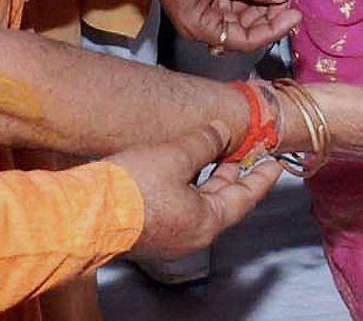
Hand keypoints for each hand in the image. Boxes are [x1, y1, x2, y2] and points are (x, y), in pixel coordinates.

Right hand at [116, 121, 282, 262]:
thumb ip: (204, 141)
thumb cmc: (134, 188)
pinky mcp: (150, 227)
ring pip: (200, 201)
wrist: (88, 213)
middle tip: (246, 151)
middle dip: (234, 173)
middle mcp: (192, 233)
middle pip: (223, 200)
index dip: (261, 178)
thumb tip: (222, 130)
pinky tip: (181, 164)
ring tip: (215, 150)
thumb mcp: (176, 155)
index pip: (245, 197)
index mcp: (206, 221)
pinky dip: (189, 183)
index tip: (274, 164)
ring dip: (209, 176)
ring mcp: (170, 233)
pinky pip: (180, 204)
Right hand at [131, 0, 298, 53]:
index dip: (271, 29)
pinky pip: (235, 1)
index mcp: (199, 27)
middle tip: (291, 0)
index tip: (293, 15)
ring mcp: (205, 10)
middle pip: (244, 29)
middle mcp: (202, 24)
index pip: (243, 40)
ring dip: (263, 5)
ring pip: (241, 15)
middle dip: (269, 16)